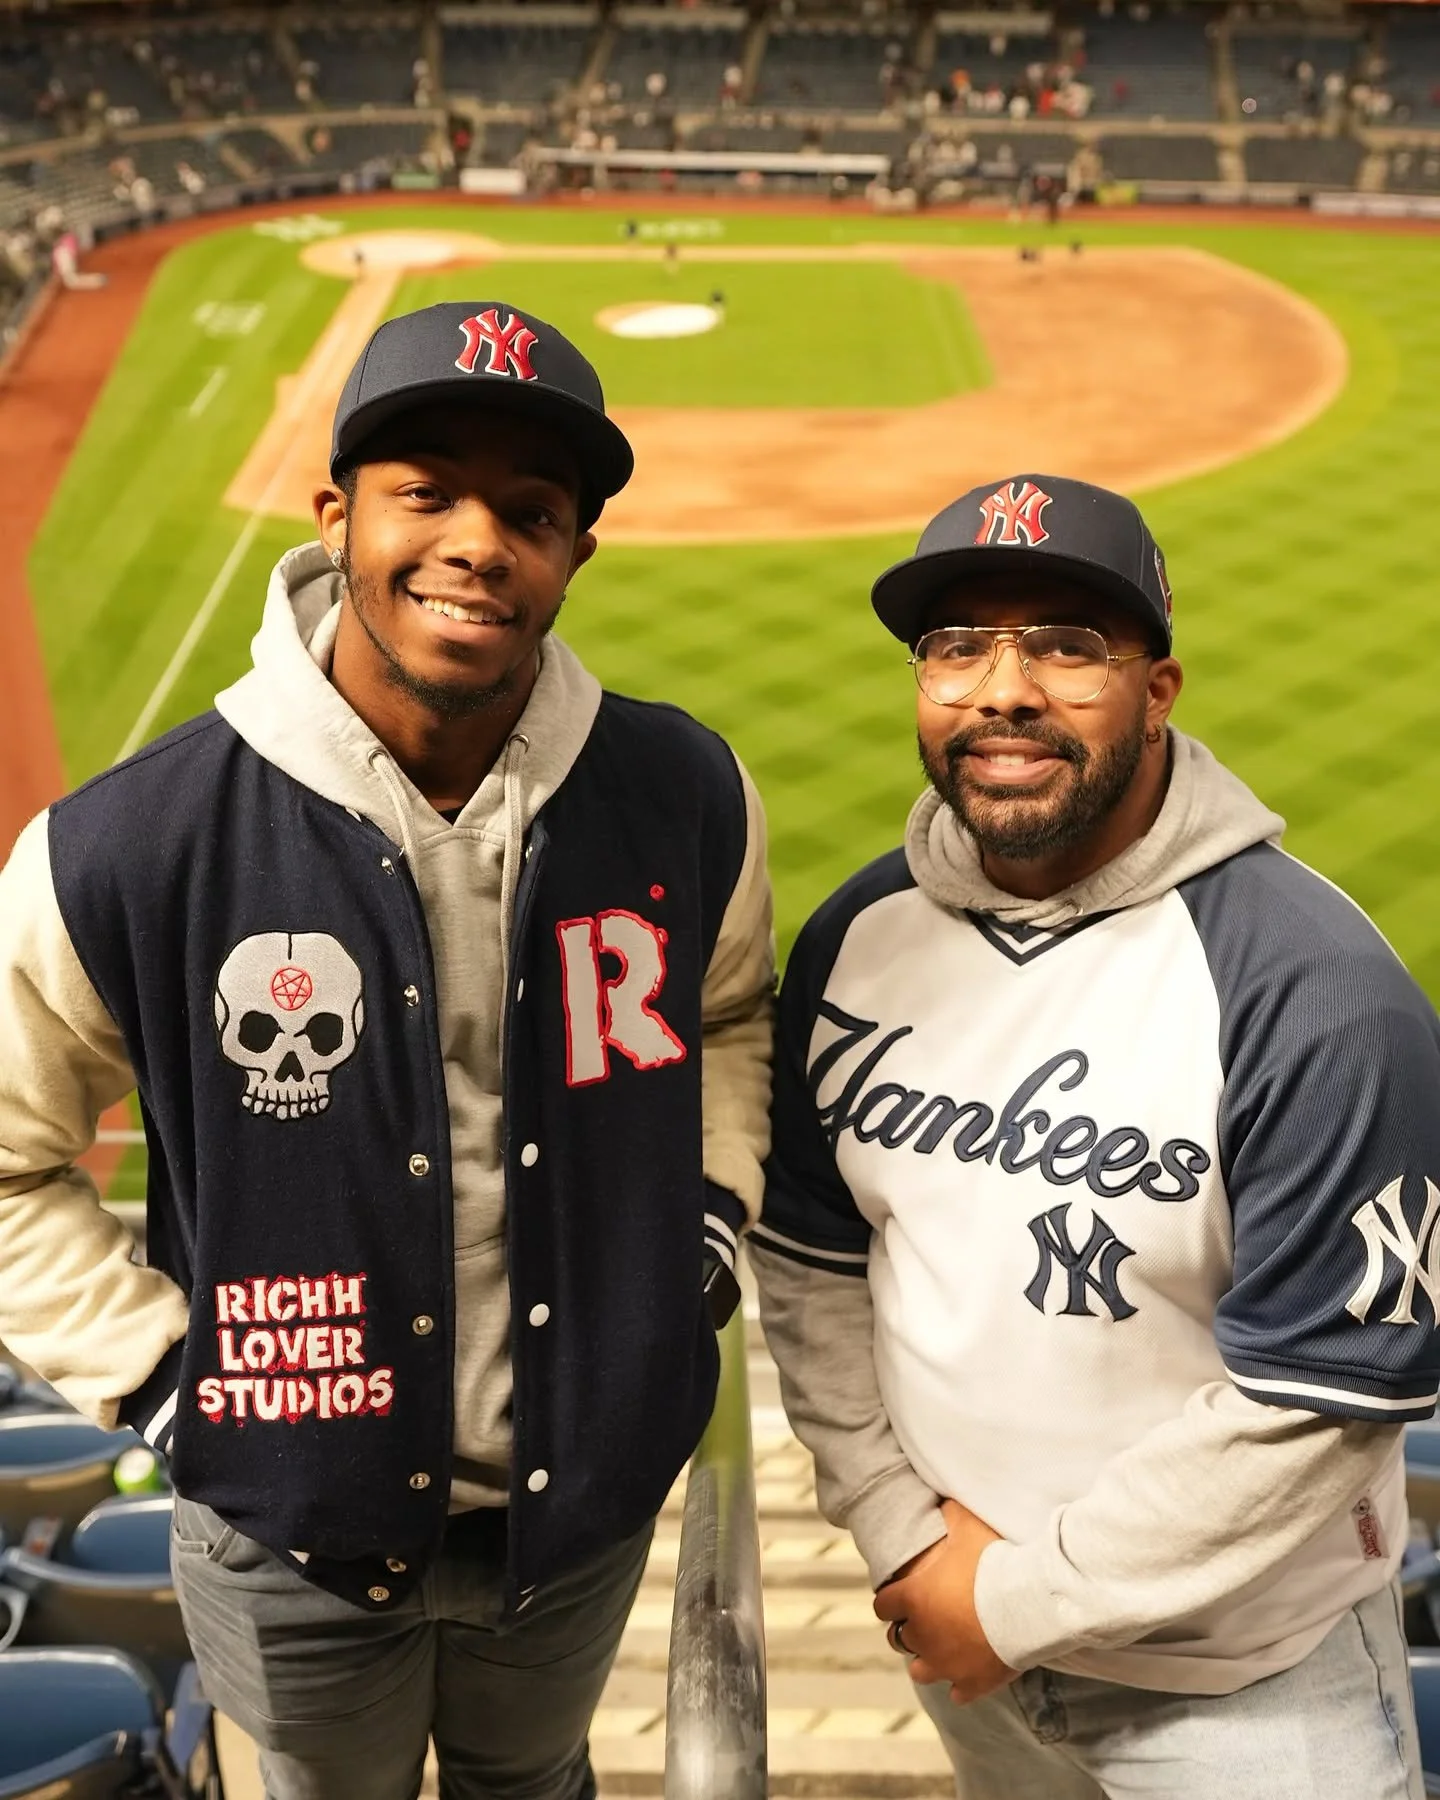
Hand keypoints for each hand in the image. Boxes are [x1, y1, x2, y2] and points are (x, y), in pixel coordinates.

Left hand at [873, 1498, 1016, 1704]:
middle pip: (899, 1639)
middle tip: (928, 1617)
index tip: (902, 1594)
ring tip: (945, 1647)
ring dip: (928, 1659)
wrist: (1027, 1603)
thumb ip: (949, 1513)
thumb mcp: (967, 1525)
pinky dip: (961, 1683)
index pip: (883, 1604)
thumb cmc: (993, 1561)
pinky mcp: (971, 1683)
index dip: (891, 1599)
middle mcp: (922, 1636)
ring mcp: (946, 1664)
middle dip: (910, 1629)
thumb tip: (943, 1500)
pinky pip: (957, 1693)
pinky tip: (970, 1670)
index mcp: (913, 1599)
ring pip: (920, 1671)